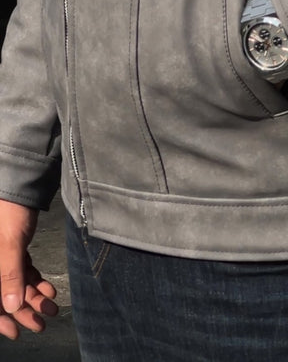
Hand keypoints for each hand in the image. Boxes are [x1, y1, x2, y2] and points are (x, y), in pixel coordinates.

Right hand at [0, 199, 57, 339]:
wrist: (22, 186)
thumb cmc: (10, 212)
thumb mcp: (9, 244)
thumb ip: (10, 274)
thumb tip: (12, 306)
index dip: (0, 319)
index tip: (16, 332)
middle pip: (4, 296)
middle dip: (23, 311)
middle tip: (41, 323)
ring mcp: (2, 258)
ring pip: (16, 285)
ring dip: (33, 298)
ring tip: (52, 307)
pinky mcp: (14, 250)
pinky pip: (24, 272)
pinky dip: (36, 282)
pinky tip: (49, 290)